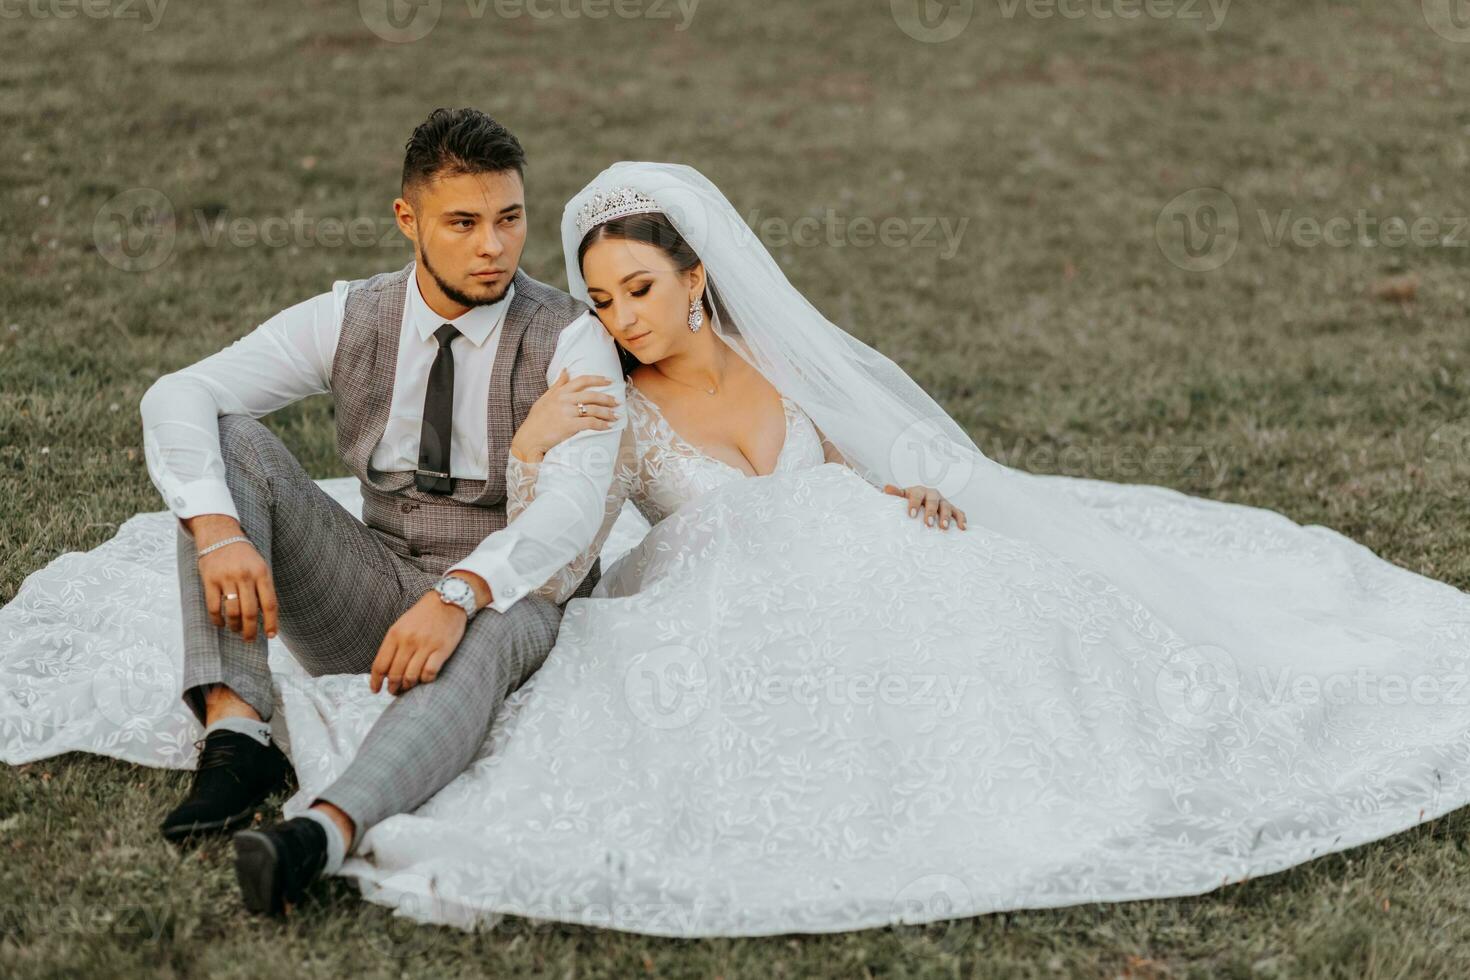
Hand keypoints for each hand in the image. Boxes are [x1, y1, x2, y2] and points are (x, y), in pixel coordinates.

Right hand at [187, 514, 279, 640]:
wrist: (220, 535)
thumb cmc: (244, 556)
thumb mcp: (260, 566)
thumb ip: (263, 588)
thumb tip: (266, 616)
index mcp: (262, 573)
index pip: (269, 603)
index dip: (271, 622)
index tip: (270, 635)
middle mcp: (245, 576)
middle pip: (250, 611)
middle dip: (250, 630)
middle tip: (249, 639)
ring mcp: (226, 578)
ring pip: (232, 611)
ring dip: (234, 625)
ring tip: (236, 629)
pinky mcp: (209, 580)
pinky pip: (214, 606)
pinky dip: (217, 619)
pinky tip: (221, 623)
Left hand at [370, 590, 469, 695]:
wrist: (448, 600)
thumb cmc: (424, 615)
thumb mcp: (402, 625)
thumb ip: (393, 645)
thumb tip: (385, 669)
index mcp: (395, 634)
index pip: (380, 664)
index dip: (376, 681)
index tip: (376, 689)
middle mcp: (408, 640)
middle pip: (394, 674)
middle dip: (393, 687)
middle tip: (394, 691)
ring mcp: (426, 645)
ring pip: (411, 676)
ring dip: (408, 686)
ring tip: (408, 687)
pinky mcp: (442, 649)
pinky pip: (429, 673)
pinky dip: (425, 680)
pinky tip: (424, 679)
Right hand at [510, 368, 618, 463]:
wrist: (529, 438)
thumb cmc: (536, 419)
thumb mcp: (545, 398)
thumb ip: (558, 384)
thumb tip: (566, 370)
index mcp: (560, 392)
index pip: (582, 380)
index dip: (598, 379)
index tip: (610, 381)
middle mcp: (564, 399)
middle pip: (592, 395)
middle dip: (607, 398)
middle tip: (618, 402)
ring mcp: (567, 412)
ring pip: (593, 409)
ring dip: (608, 413)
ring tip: (616, 416)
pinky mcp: (569, 425)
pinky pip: (590, 423)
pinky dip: (601, 425)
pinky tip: (608, 426)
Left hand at [882, 484, 966, 530]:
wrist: (922, 499)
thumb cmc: (911, 500)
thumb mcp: (903, 496)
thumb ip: (896, 493)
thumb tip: (886, 488)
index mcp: (919, 491)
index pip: (917, 496)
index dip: (914, 504)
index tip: (912, 515)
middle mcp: (933, 495)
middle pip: (933, 501)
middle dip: (931, 512)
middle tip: (928, 523)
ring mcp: (943, 501)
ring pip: (947, 507)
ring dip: (946, 517)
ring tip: (944, 527)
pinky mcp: (952, 509)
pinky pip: (959, 512)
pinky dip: (961, 519)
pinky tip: (962, 528)